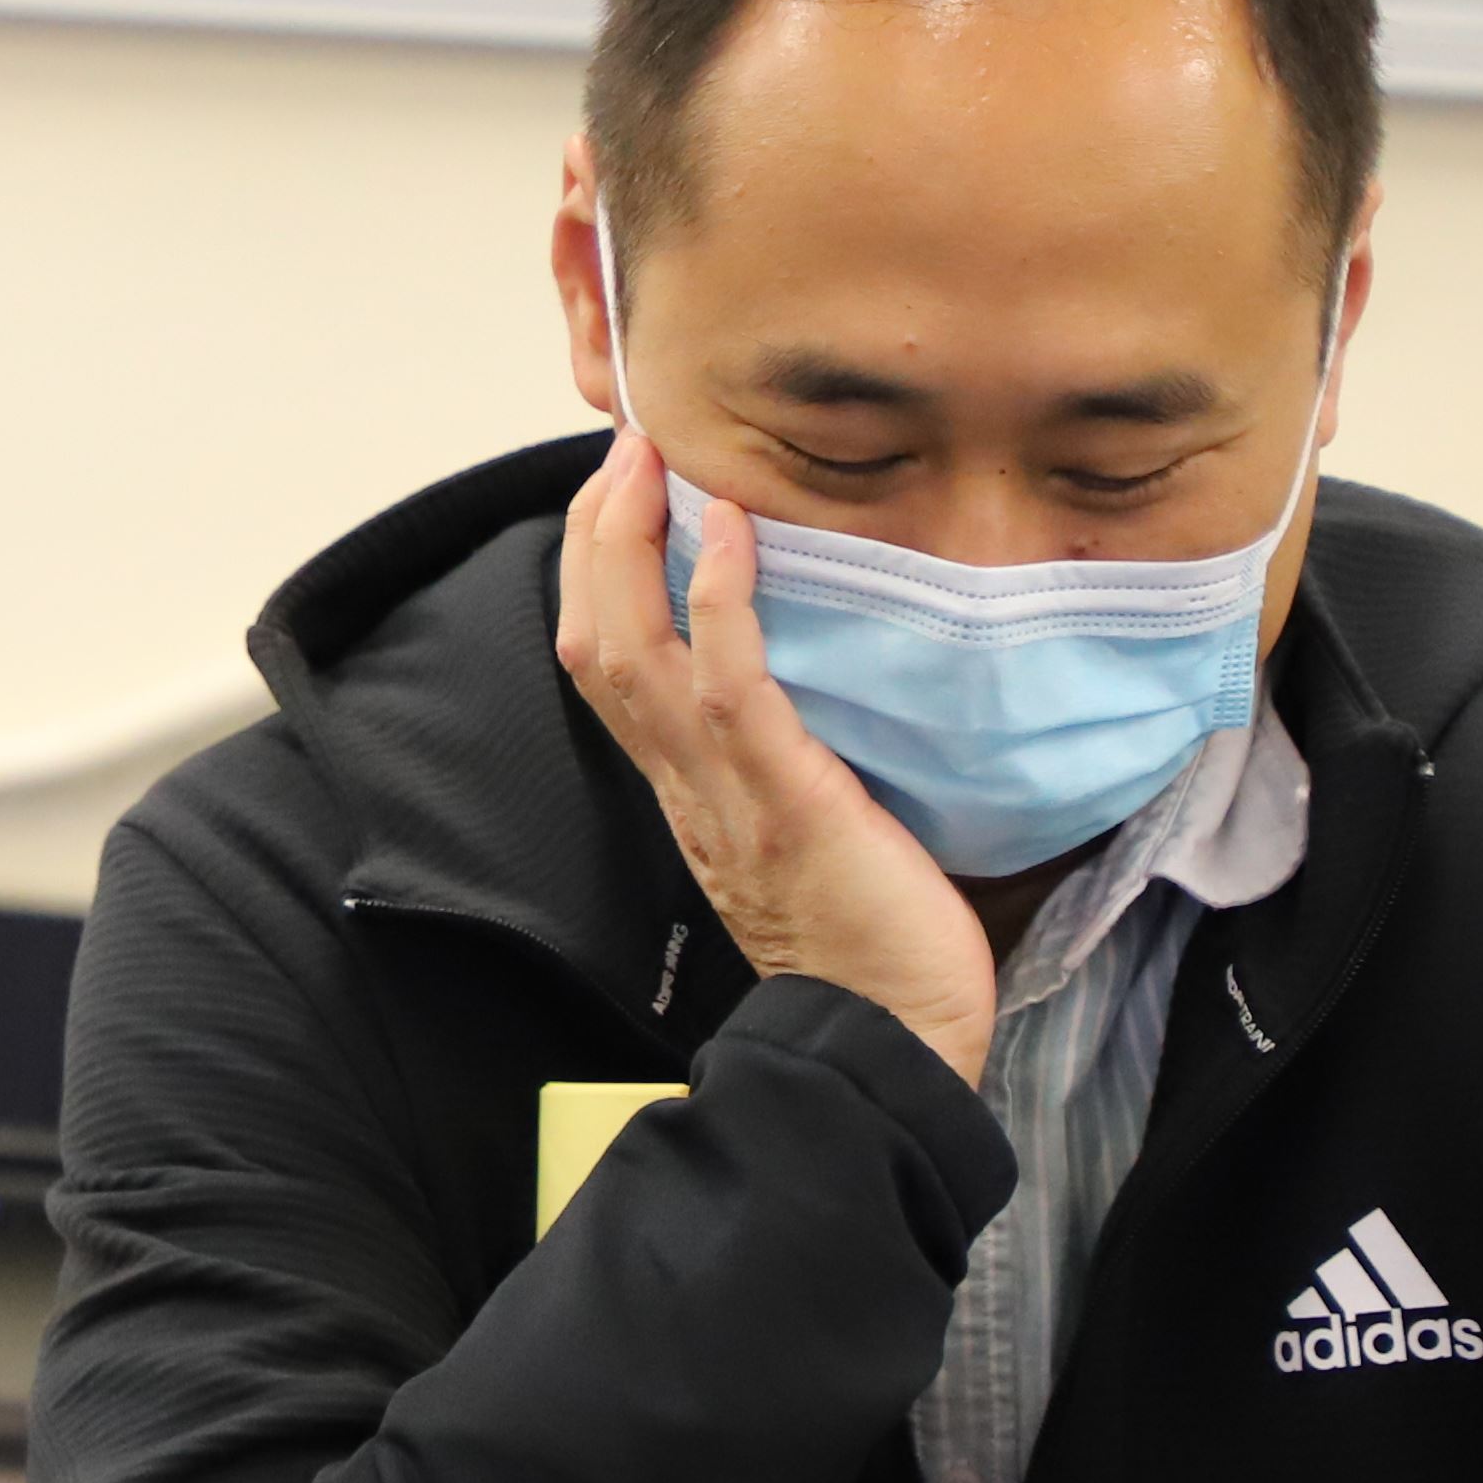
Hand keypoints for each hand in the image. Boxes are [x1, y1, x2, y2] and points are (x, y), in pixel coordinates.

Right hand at [551, 429, 996, 1078]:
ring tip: (654, 457)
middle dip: (596, 532)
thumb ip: (792, 761)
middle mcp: (683, 783)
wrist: (889, 1040)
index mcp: (686, 789)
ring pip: (633, 651)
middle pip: (593, 640)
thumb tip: (828, 681)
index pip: (606, 664)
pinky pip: (729, 683)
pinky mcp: (783, 797)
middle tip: (624, 443)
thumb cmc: (870, 944)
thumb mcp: (809, 828)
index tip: (619, 491)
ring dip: (633, 541)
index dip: (596, 572)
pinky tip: (729, 527)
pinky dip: (718, 599)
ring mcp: (724, 790)